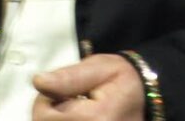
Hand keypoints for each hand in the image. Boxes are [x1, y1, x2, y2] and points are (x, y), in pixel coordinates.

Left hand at [31, 54, 145, 120]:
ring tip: (74, 109)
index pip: (43, 115)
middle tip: (68, 99)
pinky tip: (76, 117)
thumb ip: (69, 77)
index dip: (45, 99)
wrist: (147, 99)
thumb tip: (38, 81)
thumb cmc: (122, 79)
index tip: (61, 89)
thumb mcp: (100, 68)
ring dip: (57, 119)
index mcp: (96, 119)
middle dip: (49, 112)